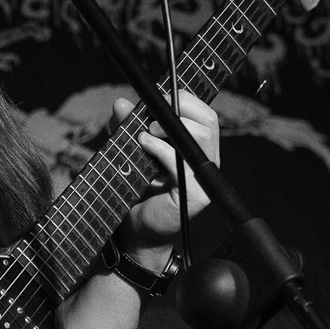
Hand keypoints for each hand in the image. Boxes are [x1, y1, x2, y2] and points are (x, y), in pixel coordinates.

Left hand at [113, 90, 219, 265]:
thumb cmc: (137, 191)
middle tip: (150, 116)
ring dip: (170, 128)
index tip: (158, 97)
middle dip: (180, 109)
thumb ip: (127, 127)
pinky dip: (161, 149)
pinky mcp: (195, 194)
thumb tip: (120, 104)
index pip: (204, 114)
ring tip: (146, 133)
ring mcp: (203, 178)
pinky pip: (181, 163)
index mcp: (197, 148)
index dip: (184, 100)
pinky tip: (145, 145)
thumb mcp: (129, 151)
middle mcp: (205, 161)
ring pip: (201, 138)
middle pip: (209, 121)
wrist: (137, 230)